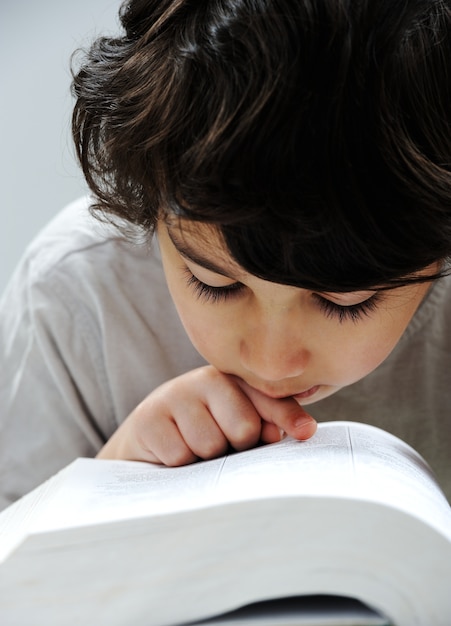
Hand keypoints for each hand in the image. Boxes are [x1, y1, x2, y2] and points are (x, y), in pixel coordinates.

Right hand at [97, 365, 316, 464]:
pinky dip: (178, 465)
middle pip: (243, 428)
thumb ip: (268, 427)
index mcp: (235, 380)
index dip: (287, 417)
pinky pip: (180, 455)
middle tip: (220, 446)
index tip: (306, 432)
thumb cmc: (203, 435)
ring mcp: (175, 394)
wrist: (146, 441)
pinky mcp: (148, 417)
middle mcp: (206, 379)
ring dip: (204, 459)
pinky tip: (171, 452)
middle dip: (235, 448)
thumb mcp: (237, 430)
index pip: (269, 399)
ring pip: (209, 445)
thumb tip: (303, 430)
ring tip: (193, 449)